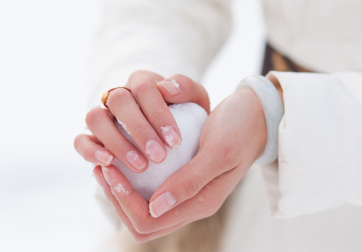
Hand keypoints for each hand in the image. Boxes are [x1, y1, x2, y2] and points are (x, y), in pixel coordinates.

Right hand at [75, 70, 208, 171]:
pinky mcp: (89, 138)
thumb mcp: (195, 102)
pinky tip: (109, 164)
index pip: (144, 87)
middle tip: (160, 157)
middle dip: (139, 130)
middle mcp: (117, 95)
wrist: (173, 142)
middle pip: (118, 100)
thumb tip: (167, 88)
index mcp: (141, 82)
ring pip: (95, 118)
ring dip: (117, 142)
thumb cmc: (187, 119)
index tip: (175, 142)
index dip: (158, 114)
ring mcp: (101, 116)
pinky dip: (91, 151)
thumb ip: (187, 89)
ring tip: (141, 166)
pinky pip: (80, 141)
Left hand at [92, 88, 266, 241]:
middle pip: (141, 224)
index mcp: (201, 203)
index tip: (110, 167)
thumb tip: (156, 207)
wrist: (257, 116)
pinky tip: (121, 156)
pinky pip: (149, 192)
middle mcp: (191, 204)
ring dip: (120, 191)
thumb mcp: (218, 151)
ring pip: (143, 211)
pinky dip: (130, 180)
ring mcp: (187, 194)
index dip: (123, 201)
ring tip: (106, 163)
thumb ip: (191, 181)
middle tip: (103, 167)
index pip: (148, 222)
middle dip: (117, 199)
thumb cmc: (240, 129)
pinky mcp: (182, 180)